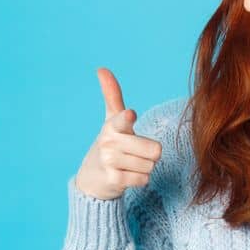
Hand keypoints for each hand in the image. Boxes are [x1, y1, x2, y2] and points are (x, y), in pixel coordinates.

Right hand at [74, 67, 162, 200]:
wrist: (93, 176)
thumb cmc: (111, 144)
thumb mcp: (111, 119)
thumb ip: (112, 95)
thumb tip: (102, 68)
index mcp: (113, 126)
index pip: (122, 120)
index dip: (127, 119)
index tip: (130, 114)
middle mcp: (109, 142)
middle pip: (156, 150)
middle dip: (151, 154)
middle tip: (135, 153)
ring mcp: (109, 162)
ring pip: (151, 166)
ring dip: (144, 167)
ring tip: (128, 164)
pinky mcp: (113, 180)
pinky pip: (144, 179)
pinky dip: (140, 180)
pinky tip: (126, 176)